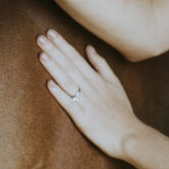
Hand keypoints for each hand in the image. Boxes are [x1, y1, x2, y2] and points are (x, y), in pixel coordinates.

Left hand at [37, 30, 141, 159]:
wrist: (129, 135)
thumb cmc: (121, 110)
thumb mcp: (114, 83)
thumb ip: (101, 65)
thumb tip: (89, 48)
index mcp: (97, 78)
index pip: (76, 57)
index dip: (62, 44)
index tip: (50, 33)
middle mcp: (90, 86)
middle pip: (69, 65)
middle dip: (54, 50)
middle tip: (40, 37)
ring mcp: (86, 101)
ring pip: (67, 81)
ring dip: (54, 67)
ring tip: (41, 54)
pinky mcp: (82, 117)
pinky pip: (69, 103)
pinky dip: (59, 93)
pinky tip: (48, 84)